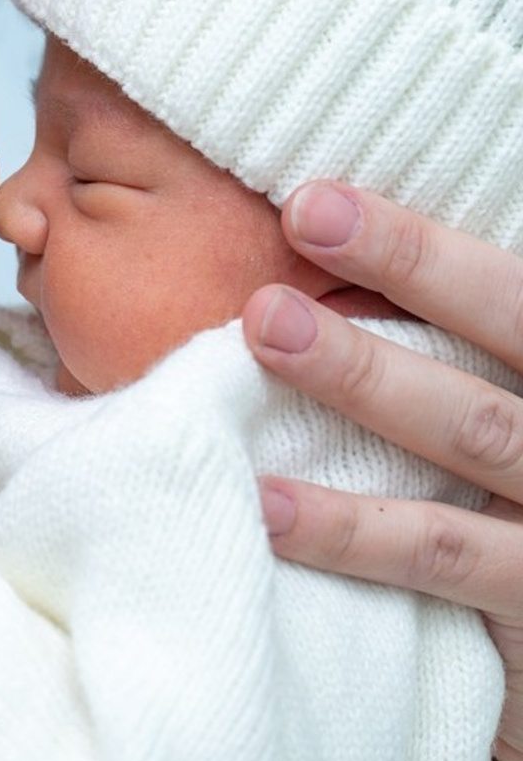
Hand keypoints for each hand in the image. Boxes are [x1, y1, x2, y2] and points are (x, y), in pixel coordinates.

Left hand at [241, 181, 522, 760]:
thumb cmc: (518, 461)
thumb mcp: (506, 380)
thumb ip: (456, 335)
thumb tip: (324, 240)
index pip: (509, 286)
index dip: (415, 245)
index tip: (311, 203)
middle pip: (507, 330)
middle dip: (407, 272)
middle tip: (297, 226)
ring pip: (470, 430)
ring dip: (364, 377)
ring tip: (262, 331)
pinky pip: (444, 557)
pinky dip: (352, 531)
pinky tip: (267, 503)